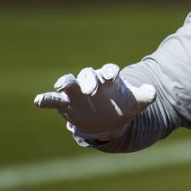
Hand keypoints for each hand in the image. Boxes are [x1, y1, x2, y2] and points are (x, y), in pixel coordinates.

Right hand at [33, 63, 155, 139]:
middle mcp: (92, 81)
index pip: (109, 71)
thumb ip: (145, 96)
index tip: (113, 76)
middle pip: (88, 74)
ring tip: (61, 86)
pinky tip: (38, 100)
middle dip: (89, 80)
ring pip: (69, 82)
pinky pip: (54, 99)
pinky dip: (46, 99)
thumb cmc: (122, 105)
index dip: (110, 72)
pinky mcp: (66, 103)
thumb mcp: (136, 102)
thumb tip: (153, 91)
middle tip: (91, 90)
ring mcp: (77, 91)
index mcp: (109, 78)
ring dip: (65, 82)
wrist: (110, 119)